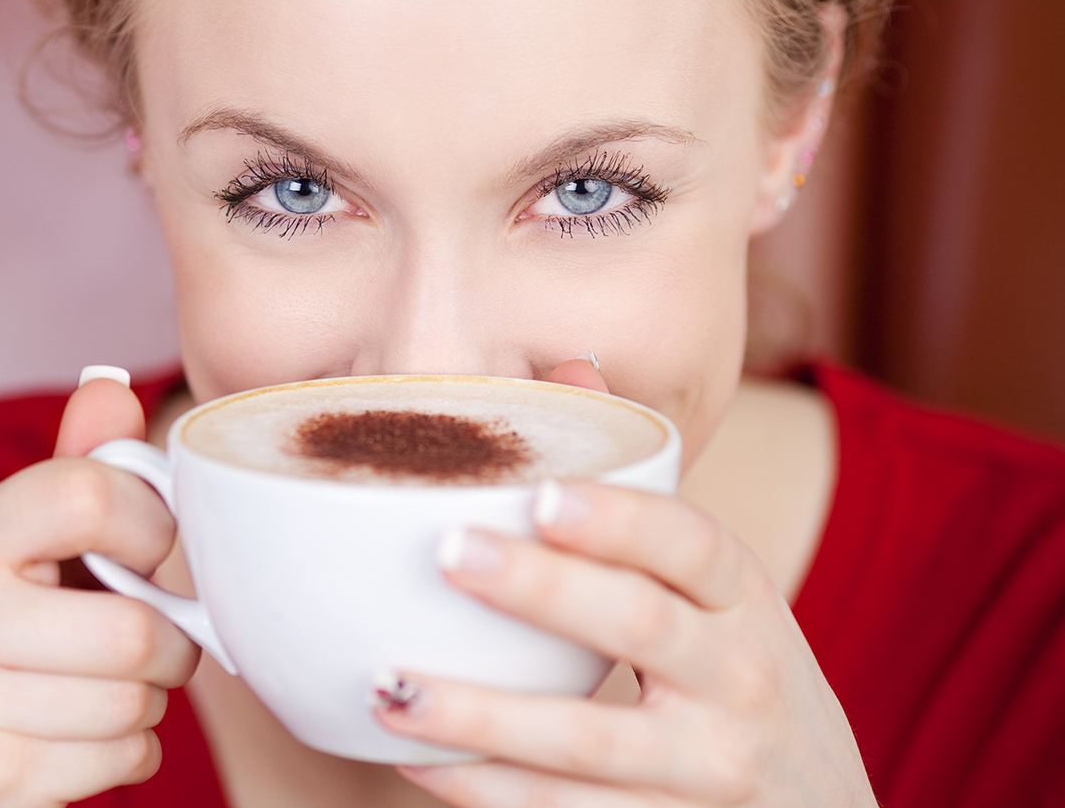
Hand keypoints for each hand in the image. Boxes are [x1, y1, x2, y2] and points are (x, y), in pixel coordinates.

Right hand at [0, 376, 199, 807]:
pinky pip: (124, 757)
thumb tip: (109, 385)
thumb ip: (68, 480)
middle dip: (166, 653)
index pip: (88, 495)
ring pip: (136, 698)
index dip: (153, 532)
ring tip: (95, 704)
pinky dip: (126, 760)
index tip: (147, 560)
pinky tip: (75, 751)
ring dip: (144, 711)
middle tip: (141, 657)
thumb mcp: (11, 569)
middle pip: (133, 626)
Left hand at [373, 481, 875, 805]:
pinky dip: (486, 791)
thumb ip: (642, 504)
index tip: (543, 495)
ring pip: (589, 739)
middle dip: (543, 589)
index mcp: (743, 602)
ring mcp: (706, 767)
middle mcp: (738, 680)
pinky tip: (415, 764)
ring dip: (482, 717)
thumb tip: (569, 367)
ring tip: (389, 686)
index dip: (622, 519)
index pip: (692, 544)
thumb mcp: (723, 600)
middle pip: (640, 625)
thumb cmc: (738, 683)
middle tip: (449, 553)